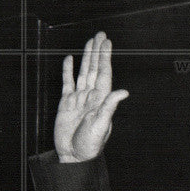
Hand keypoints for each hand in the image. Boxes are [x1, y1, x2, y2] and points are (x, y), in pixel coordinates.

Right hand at [54, 31, 128, 162]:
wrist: (73, 156)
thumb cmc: (90, 145)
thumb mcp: (101, 125)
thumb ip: (110, 106)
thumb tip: (124, 91)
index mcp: (100, 99)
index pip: (103, 73)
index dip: (105, 57)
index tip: (106, 42)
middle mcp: (90, 96)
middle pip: (93, 69)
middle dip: (97, 52)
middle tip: (99, 35)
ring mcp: (78, 99)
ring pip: (82, 73)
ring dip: (85, 57)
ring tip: (89, 43)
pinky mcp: (66, 104)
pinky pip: (67, 83)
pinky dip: (68, 71)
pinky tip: (69, 60)